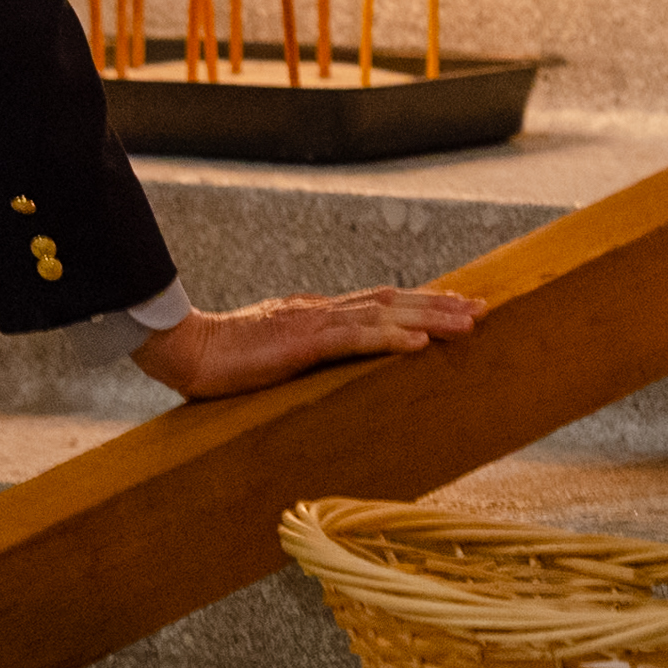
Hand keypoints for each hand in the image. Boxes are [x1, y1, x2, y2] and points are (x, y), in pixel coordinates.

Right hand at [130, 287, 487, 399]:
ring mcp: (312, 323)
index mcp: (315, 314)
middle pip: (392, 301)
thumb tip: (330, 365)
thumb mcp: (274, 356)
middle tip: (483, 308)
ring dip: (429, 319)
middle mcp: (321, 310)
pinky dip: (389, 341)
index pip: (378, 304)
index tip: (456, 306)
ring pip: (383, 316)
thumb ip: (303, 355)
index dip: (419, 304)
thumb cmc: (221, 358)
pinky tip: (418, 346)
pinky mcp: (300, 343)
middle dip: (439, 305)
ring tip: (468, 324)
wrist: (184, 350)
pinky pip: (353, 340)